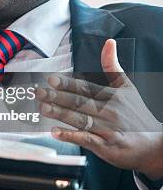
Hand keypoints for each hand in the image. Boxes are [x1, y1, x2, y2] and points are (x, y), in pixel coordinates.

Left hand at [36, 39, 162, 179]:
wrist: (154, 145)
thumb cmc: (136, 115)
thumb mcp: (127, 87)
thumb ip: (113, 66)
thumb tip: (109, 42)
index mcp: (112, 96)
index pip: (86, 88)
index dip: (68, 84)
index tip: (51, 80)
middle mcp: (109, 111)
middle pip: (80, 103)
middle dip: (58, 98)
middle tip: (39, 93)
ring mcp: (107, 130)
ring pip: (80, 120)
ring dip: (60, 114)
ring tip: (43, 109)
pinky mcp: (107, 147)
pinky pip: (86, 140)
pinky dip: (70, 136)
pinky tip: (55, 133)